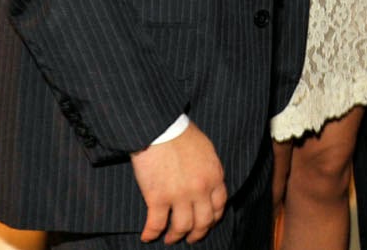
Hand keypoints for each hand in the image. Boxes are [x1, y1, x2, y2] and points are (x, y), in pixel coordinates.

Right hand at [129, 122, 227, 243]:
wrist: (161, 128)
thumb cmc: (182, 135)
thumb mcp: (207, 151)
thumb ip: (209, 170)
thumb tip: (208, 184)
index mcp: (215, 176)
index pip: (219, 206)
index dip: (213, 219)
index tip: (206, 223)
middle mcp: (200, 189)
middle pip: (203, 222)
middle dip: (196, 233)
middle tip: (189, 238)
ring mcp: (179, 195)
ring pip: (181, 227)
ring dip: (175, 236)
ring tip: (170, 238)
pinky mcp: (157, 198)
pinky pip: (155, 224)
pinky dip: (151, 233)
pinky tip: (147, 236)